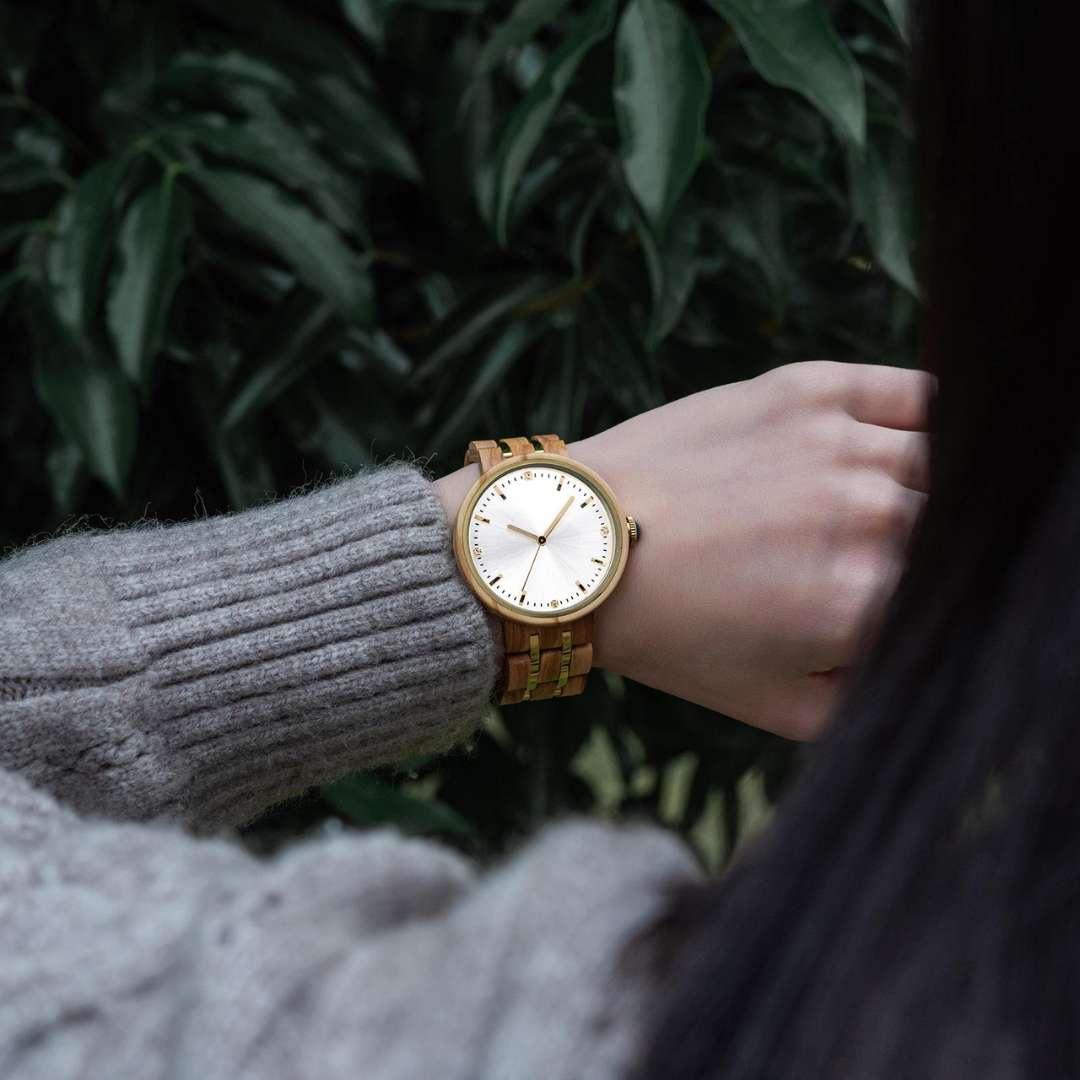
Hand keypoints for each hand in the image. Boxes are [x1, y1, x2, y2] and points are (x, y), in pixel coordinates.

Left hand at [434, 361, 932, 740]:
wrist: (580, 543)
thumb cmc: (670, 631)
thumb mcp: (775, 708)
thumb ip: (872, 704)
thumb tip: (929, 677)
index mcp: (863, 603)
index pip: (956, 603)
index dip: (937, 613)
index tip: (904, 612)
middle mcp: (869, 517)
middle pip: (958, 535)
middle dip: (933, 560)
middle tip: (876, 566)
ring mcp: (843, 444)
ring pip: (948, 465)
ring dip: (936, 495)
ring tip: (879, 515)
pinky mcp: (813, 388)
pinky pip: (920, 395)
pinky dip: (940, 419)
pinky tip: (923, 444)